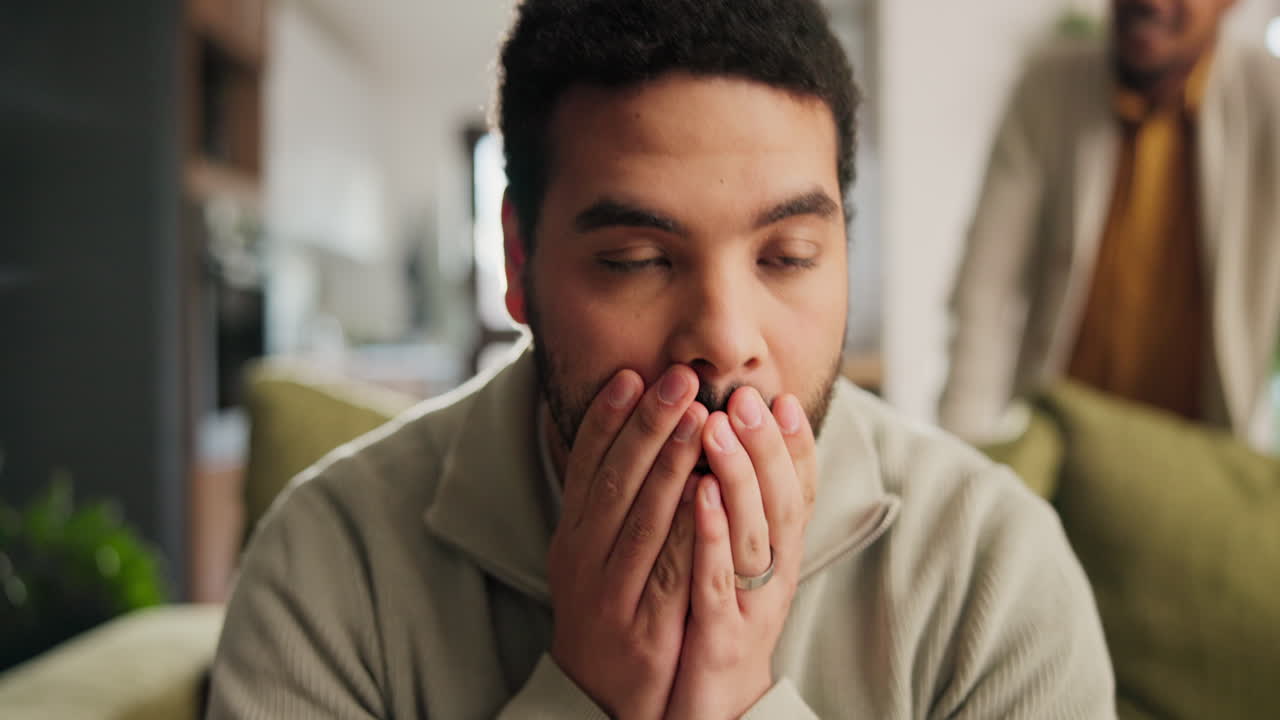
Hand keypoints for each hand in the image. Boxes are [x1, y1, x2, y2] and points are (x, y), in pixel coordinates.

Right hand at [547, 366, 708, 719]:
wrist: (601, 702)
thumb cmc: (609, 613)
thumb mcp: (593, 556)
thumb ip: (610, 502)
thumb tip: (629, 433)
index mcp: (573, 537)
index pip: (586, 467)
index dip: (606, 419)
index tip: (631, 375)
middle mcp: (585, 561)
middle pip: (616, 483)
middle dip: (648, 426)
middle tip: (679, 380)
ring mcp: (613, 596)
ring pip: (642, 521)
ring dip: (670, 465)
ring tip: (699, 418)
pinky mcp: (646, 630)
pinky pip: (670, 574)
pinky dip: (690, 530)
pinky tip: (710, 493)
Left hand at [666, 387, 817, 719]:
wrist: (711, 711)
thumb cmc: (720, 627)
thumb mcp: (741, 568)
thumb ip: (745, 513)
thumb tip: (741, 448)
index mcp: (779, 558)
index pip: (799, 493)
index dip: (796, 446)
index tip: (783, 397)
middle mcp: (774, 578)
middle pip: (782, 504)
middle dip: (766, 446)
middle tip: (747, 397)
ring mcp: (749, 608)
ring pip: (754, 535)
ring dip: (737, 477)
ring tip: (718, 426)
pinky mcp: (720, 637)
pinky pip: (715, 580)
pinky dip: (710, 535)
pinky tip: (697, 495)